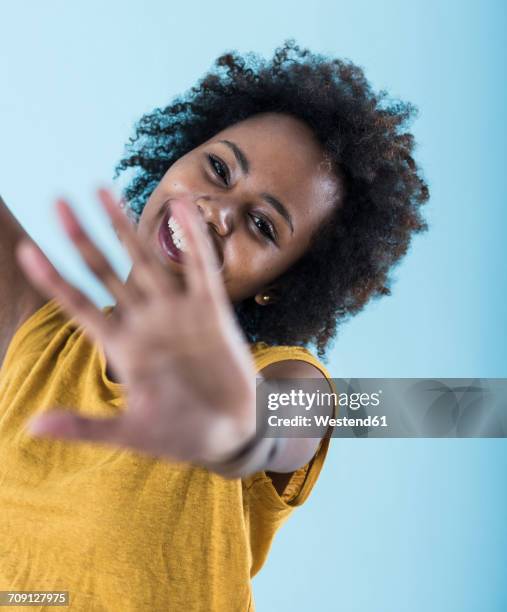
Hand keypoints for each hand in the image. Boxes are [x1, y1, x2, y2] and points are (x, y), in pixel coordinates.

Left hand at [15, 189, 257, 463]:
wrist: (232, 430)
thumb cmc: (181, 433)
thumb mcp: (131, 433)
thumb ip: (85, 426)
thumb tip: (30, 426)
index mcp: (122, 348)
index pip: (79, 306)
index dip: (53, 279)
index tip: (28, 249)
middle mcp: (145, 321)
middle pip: (106, 270)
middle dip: (82, 237)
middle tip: (58, 201)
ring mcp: (178, 312)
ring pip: (145, 258)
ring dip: (124, 225)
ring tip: (103, 189)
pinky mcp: (211, 309)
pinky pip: (201, 267)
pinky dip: (192, 238)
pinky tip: (182, 207)